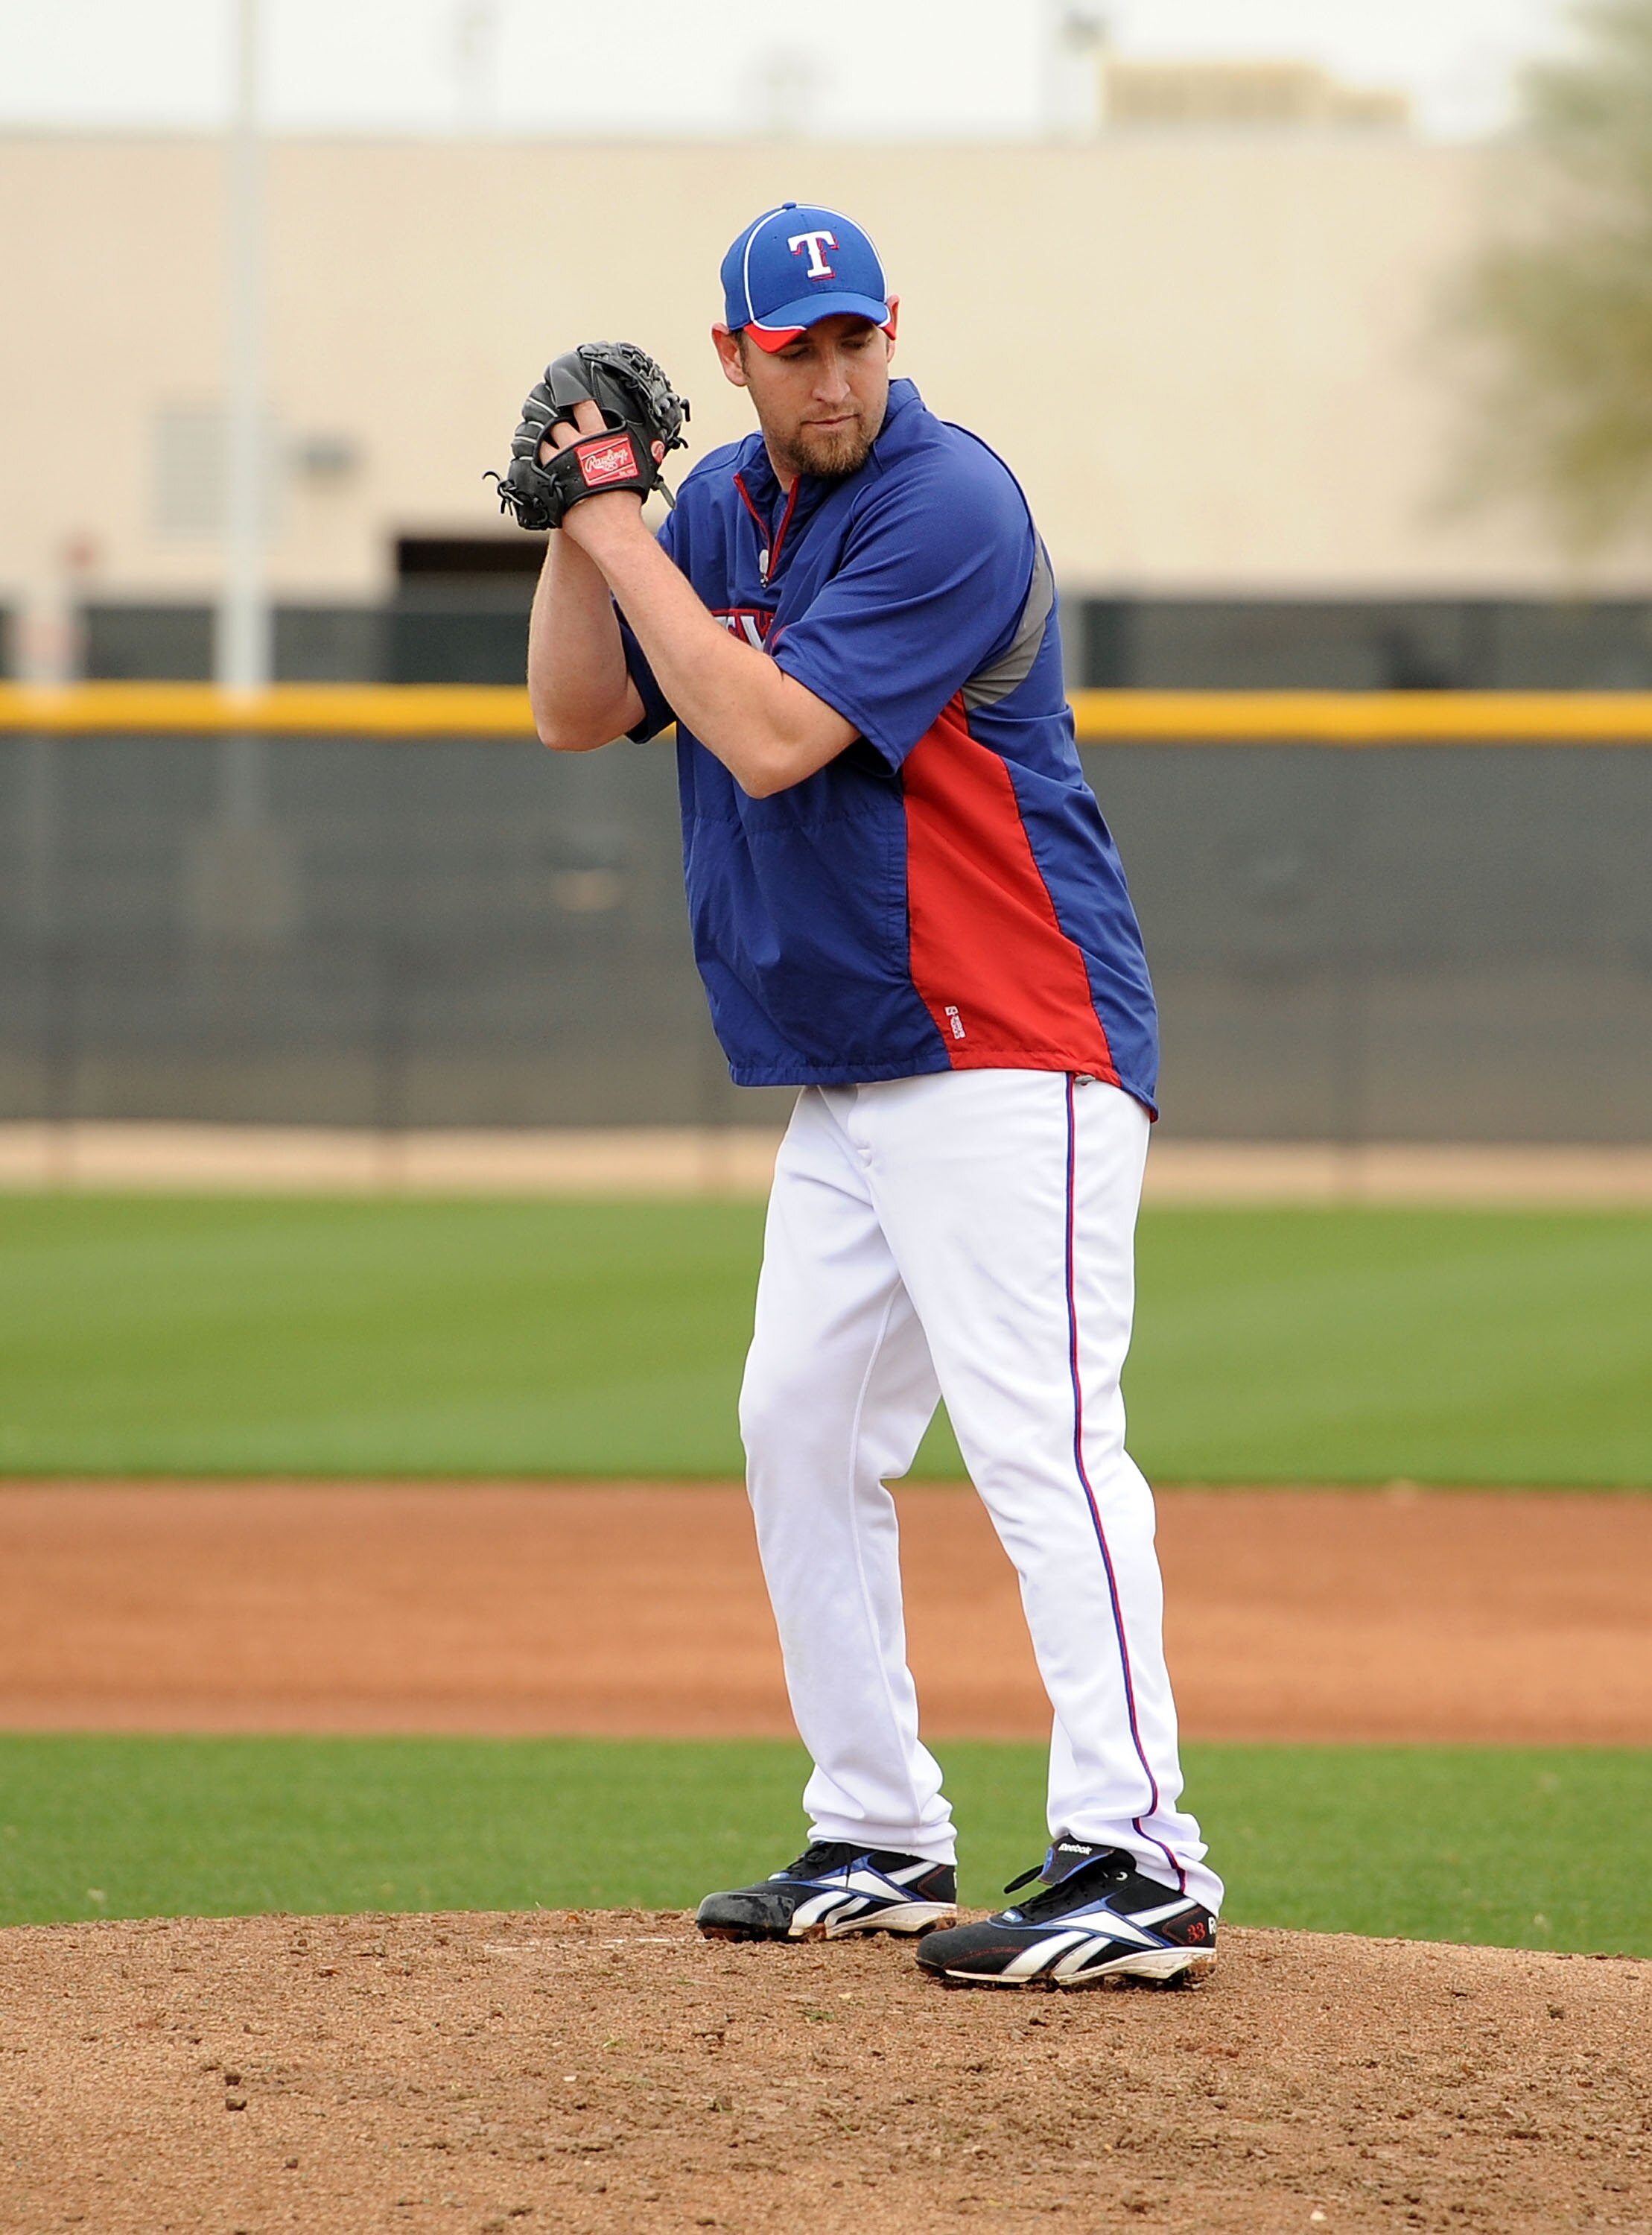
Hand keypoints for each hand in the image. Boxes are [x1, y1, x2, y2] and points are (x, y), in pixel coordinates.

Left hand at [544, 400, 647, 554]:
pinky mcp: (548, 483)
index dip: (575, 400)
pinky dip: (536, 467)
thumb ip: (631, 449)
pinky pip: (536, 469)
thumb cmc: (627, 503)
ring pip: (543, 445)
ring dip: (544, 446)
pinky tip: (540, 469)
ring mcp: (558, 464)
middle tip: (558, 429)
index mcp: (596, 436)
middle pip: (557, 425)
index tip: (569, 397)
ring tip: (548, 450)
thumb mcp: (637, 467)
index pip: (582, 406)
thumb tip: (648, 443)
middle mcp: (574, 445)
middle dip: (557, 426)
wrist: (612, 530)